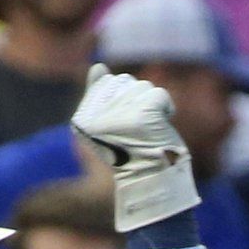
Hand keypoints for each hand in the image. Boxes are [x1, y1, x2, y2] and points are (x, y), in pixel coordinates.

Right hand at [71, 63, 197, 231]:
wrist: (151, 181)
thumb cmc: (131, 154)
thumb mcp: (109, 126)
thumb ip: (98, 95)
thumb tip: (97, 67)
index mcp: (82, 118)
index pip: (107, 81)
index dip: (123, 101)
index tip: (125, 128)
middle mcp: (96, 113)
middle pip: (124, 81)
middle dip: (137, 101)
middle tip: (138, 132)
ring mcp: (120, 111)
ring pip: (143, 86)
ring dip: (152, 106)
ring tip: (149, 131)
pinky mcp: (143, 112)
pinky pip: (159, 94)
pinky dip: (166, 108)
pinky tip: (162, 127)